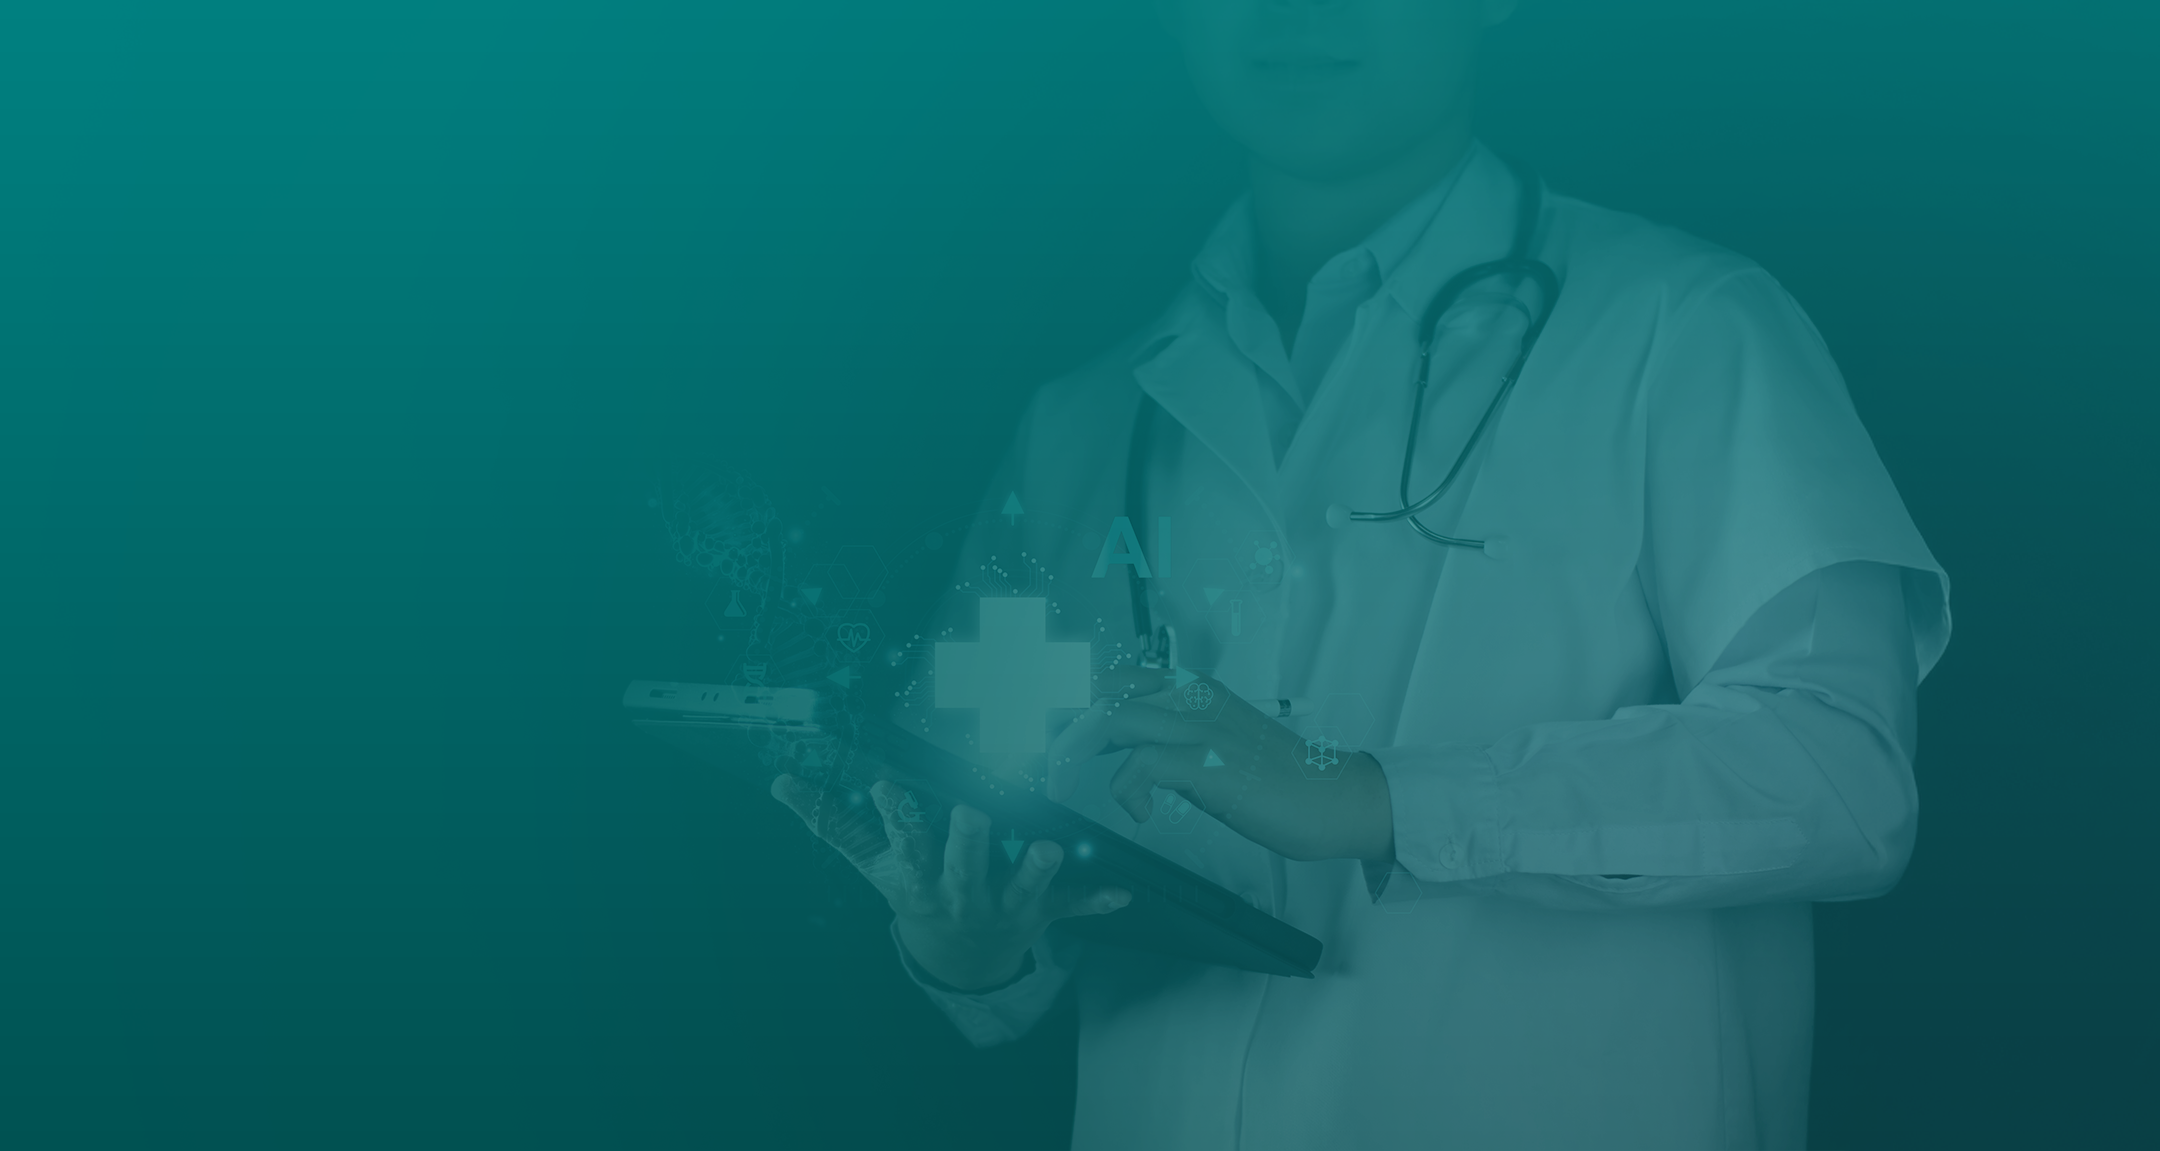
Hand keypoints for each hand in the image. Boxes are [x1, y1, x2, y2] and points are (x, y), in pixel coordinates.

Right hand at [771, 774, 1129, 991]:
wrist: (959, 958)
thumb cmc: (915, 892)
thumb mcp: (872, 865)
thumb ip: (831, 822)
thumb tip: (780, 782)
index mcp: (919, 877)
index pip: (903, 843)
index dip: (895, 816)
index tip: (887, 785)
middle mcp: (962, 892)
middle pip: (963, 866)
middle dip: (968, 840)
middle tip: (973, 810)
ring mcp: (1004, 903)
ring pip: (1021, 885)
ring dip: (1034, 867)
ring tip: (1047, 844)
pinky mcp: (1041, 911)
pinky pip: (1072, 906)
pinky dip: (1096, 900)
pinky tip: (1124, 894)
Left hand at [1048, 670, 1394, 862]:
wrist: (1332, 796)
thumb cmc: (1273, 778)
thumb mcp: (1211, 743)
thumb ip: (1165, 735)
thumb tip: (1108, 743)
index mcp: (1189, 688)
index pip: (1110, 676)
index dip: (1066, 698)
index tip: (1038, 727)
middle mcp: (1189, 697)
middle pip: (1097, 692)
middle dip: (1057, 724)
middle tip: (1038, 759)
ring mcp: (1197, 726)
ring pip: (1110, 719)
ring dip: (1077, 755)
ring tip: (1068, 785)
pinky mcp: (1206, 762)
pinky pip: (1139, 765)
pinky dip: (1128, 792)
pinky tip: (1144, 814)